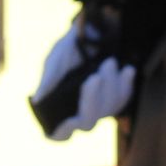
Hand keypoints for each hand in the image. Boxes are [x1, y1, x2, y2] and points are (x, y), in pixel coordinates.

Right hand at [33, 17, 134, 140]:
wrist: (90, 32)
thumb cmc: (68, 49)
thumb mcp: (55, 60)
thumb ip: (49, 78)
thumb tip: (37, 99)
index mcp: (58, 106)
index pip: (59, 133)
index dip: (62, 133)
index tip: (69, 120)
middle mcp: (78, 111)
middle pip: (88, 120)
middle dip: (94, 98)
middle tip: (95, 75)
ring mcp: (99, 107)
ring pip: (109, 109)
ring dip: (111, 86)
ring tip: (110, 61)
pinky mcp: (115, 98)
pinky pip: (123, 98)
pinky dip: (126, 84)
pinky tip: (128, 70)